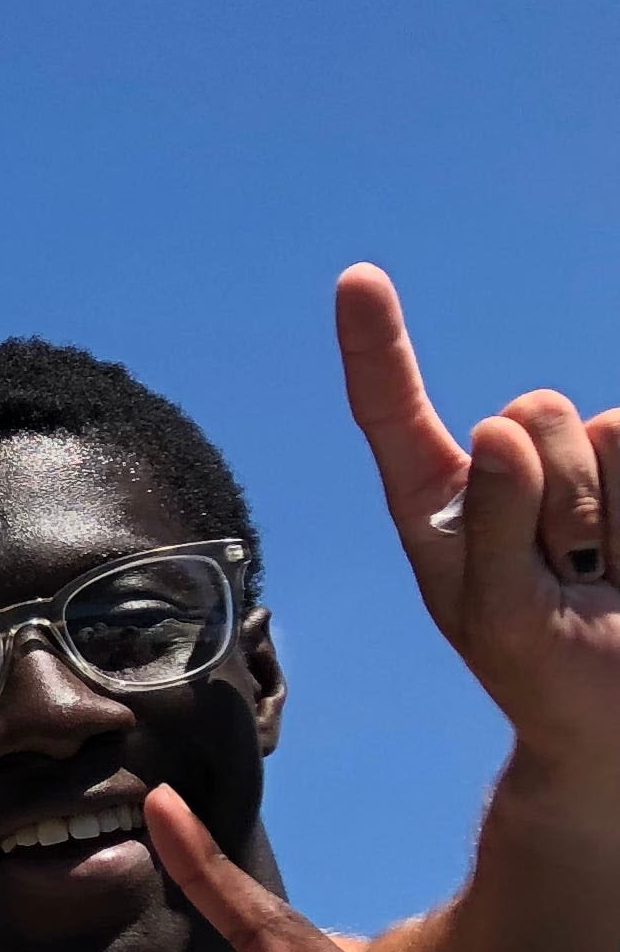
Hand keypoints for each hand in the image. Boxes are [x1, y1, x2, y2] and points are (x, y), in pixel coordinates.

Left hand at [337, 264, 619, 750]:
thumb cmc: (548, 673)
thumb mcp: (501, 617)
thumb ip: (491, 527)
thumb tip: (498, 429)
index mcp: (442, 502)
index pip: (396, 411)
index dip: (376, 344)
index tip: (357, 279)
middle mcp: (514, 467)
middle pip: (537, 410)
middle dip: (560, 495)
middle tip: (568, 576)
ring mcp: (591, 466)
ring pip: (613, 427)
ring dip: (616, 513)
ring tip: (607, 577)